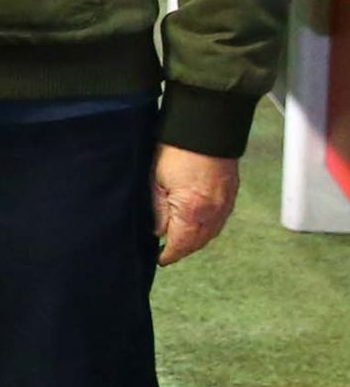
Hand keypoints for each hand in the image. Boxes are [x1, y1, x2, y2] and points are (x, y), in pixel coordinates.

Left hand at [151, 144, 238, 264]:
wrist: (205, 126)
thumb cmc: (175, 150)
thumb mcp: (155, 180)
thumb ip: (157, 209)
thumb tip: (158, 231)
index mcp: (192, 210)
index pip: (181, 243)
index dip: (170, 254)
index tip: (160, 260)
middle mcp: (213, 212)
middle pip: (198, 241)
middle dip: (183, 249)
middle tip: (168, 253)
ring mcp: (225, 203)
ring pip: (211, 232)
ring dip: (196, 239)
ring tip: (181, 240)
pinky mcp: (231, 193)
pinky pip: (219, 220)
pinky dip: (207, 227)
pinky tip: (197, 224)